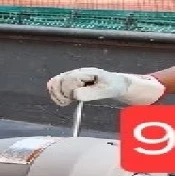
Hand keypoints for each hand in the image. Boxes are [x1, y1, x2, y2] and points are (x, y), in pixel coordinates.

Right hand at [46, 67, 164, 105]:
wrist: (119, 84)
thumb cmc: (115, 86)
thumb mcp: (106, 91)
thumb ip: (92, 93)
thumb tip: (75, 95)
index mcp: (86, 73)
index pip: (68, 79)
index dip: (68, 91)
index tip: (73, 99)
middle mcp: (78, 73)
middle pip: (59, 80)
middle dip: (61, 93)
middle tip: (68, 102)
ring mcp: (74, 77)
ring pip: (55, 82)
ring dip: (56, 93)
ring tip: (65, 102)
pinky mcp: (72, 83)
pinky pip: (57, 85)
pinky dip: (56, 93)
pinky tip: (63, 101)